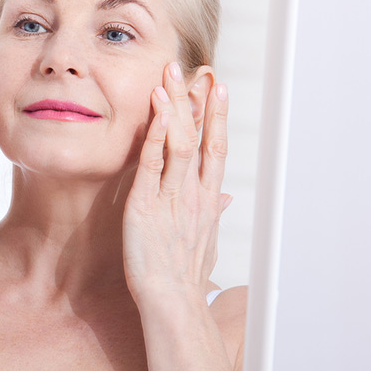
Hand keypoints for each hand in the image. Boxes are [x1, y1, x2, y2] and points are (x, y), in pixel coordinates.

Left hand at [122, 61, 229, 303]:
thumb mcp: (205, 243)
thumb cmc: (185, 279)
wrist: (173, 303)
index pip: (215, 149)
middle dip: (199, 100)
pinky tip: (154, 108)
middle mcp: (194, 194)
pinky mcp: (146, 205)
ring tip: (171, 75)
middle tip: (198, 67)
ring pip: (179, 142)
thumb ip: (212, 215)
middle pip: (200, 137)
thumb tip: (224, 199)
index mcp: (207, 201)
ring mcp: (172, 197)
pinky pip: (151, 163)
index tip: (218, 88)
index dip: (217, 116)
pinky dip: (154, 133)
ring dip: (175, 106)